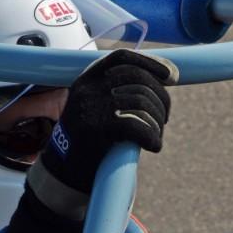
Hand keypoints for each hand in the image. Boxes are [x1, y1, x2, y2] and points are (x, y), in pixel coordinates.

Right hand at [39, 48, 177, 194]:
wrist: (62, 173)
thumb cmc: (87, 144)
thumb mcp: (95, 110)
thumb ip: (118, 95)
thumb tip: (160, 83)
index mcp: (87, 80)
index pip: (122, 59)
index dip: (150, 63)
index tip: (170, 76)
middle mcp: (87, 89)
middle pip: (138, 78)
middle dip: (160, 97)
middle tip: (165, 117)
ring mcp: (90, 107)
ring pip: (141, 102)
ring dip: (157, 121)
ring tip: (156, 135)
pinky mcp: (96, 129)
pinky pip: (137, 126)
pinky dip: (152, 137)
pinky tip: (154, 146)